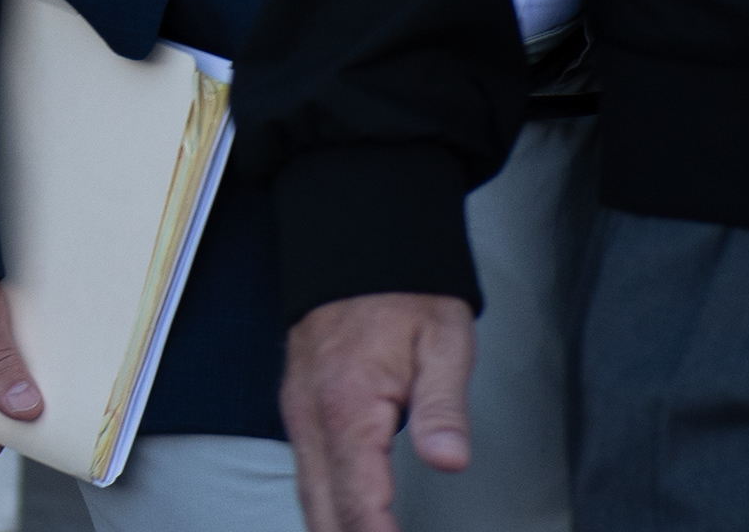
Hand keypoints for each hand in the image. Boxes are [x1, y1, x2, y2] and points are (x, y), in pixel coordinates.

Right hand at [285, 291, 476, 531]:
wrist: (356, 246)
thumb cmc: (404, 292)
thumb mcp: (444, 341)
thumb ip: (445, 406)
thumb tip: (449, 460)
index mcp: (348, 407)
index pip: (360, 504)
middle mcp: (312, 417)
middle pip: (324, 512)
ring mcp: (299, 414)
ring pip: (307, 497)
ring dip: (334, 531)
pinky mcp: (299, 409)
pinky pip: (304, 476)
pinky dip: (322, 511)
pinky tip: (343, 525)